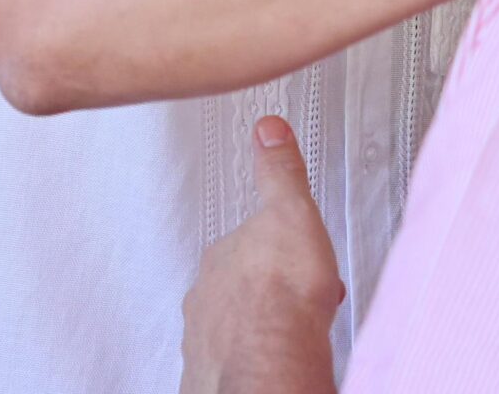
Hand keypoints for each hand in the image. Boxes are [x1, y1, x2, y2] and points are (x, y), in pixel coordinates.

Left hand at [181, 117, 341, 393]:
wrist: (272, 360)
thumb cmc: (282, 297)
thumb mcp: (290, 211)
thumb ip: (279, 172)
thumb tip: (268, 129)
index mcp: (222, 259)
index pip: (240, 247)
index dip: (266, 251)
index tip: (283, 257)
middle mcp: (207, 299)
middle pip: (232, 290)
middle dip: (259, 293)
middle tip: (292, 298)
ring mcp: (207, 340)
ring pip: (230, 329)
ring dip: (256, 328)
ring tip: (289, 335)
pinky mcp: (215, 378)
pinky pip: (231, 366)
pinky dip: (250, 363)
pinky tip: (275, 364)